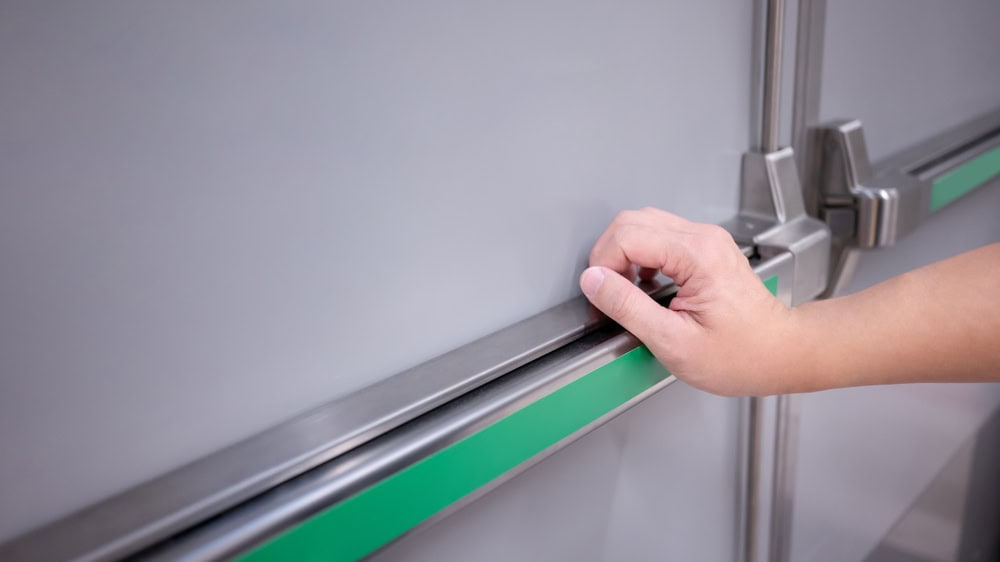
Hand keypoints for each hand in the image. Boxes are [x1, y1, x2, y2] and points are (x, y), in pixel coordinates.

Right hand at [579, 208, 795, 395]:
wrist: (779, 354)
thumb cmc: (741, 355)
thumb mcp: (673, 341)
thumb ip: (628, 307)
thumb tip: (593, 281)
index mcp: (698, 255)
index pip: (627, 236)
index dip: (603, 264)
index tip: (600, 293)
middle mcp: (704, 238)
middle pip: (632, 221)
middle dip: (609, 256)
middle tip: (607, 292)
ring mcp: (706, 240)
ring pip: (644, 224)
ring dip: (624, 255)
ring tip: (626, 291)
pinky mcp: (705, 248)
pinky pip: (659, 237)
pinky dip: (641, 257)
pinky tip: (645, 285)